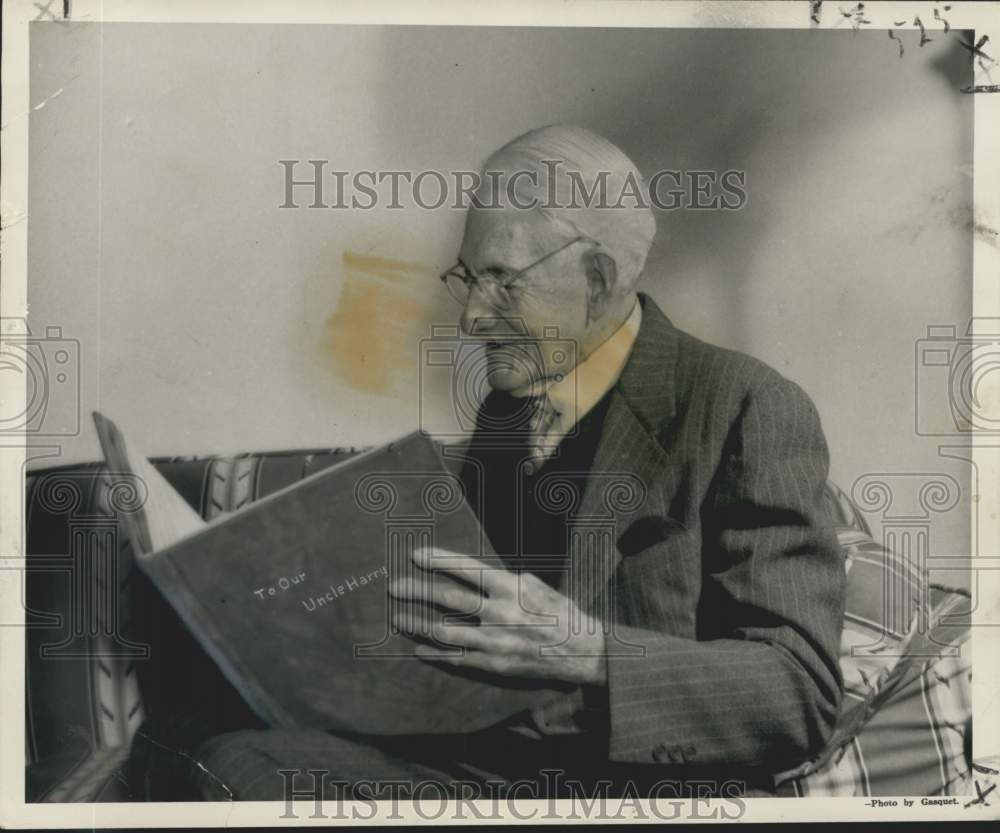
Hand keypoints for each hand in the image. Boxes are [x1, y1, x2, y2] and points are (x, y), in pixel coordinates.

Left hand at [388, 546, 607, 685]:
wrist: (582, 652)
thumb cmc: (561, 613)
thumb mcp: (539, 586)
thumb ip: (510, 581)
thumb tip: (487, 576)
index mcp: (510, 589)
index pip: (467, 570)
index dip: (439, 561)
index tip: (415, 555)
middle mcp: (499, 613)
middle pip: (448, 600)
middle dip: (417, 591)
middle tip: (394, 587)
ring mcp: (494, 642)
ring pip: (445, 632)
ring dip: (418, 624)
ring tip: (399, 618)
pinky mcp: (494, 665)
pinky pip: (457, 659)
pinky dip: (434, 654)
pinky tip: (417, 648)